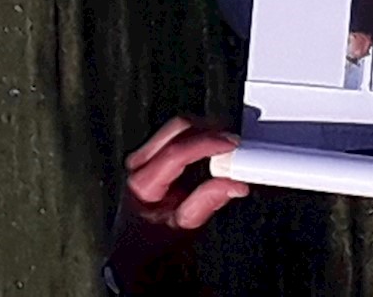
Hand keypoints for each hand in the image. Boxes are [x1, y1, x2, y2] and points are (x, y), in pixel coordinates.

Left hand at [104, 119, 248, 292]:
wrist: (137, 246)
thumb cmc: (156, 240)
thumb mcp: (184, 227)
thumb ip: (208, 202)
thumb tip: (235, 184)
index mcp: (143, 183)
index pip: (176, 152)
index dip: (207, 144)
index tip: (232, 145)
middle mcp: (140, 163)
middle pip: (178, 129)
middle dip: (210, 129)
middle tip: (234, 142)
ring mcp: (145, 155)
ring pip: (179, 127)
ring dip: (206, 130)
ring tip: (227, 147)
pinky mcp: (153, 153)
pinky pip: (179, 134)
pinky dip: (200, 135)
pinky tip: (214, 148)